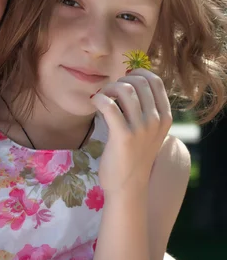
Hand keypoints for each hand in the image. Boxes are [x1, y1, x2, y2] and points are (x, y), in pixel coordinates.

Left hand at [91, 69, 171, 193]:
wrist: (128, 186)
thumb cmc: (134, 156)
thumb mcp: (149, 131)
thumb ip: (146, 109)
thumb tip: (129, 81)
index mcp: (165, 117)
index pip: (155, 81)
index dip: (136, 73)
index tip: (123, 80)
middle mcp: (157, 121)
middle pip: (139, 82)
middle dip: (120, 81)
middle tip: (109, 92)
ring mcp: (142, 128)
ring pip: (125, 90)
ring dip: (108, 89)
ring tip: (101, 98)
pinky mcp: (124, 136)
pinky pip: (109, 105)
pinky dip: (99, 98)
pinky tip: (95, 103)